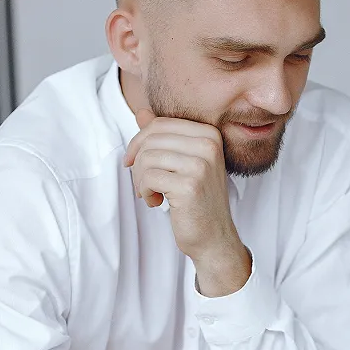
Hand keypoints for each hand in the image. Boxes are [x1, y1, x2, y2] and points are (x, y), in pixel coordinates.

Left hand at [124, 116, 250, 296]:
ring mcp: (201, 164)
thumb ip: (164, 137)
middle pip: (151, 139)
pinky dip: (145, 191)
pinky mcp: (189, 185)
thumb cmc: (197, 200)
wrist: (214, 236)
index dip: (139, 143)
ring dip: (140, 179)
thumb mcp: (183, 162)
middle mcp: (209, 145)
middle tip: (144, 183)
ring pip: (147, 158)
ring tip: (150, 193)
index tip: (135, 163)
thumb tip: (142, 113)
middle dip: (138, 163)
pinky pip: (148, 177)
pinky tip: (156, 201)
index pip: (160, 124)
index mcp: (209, 134)